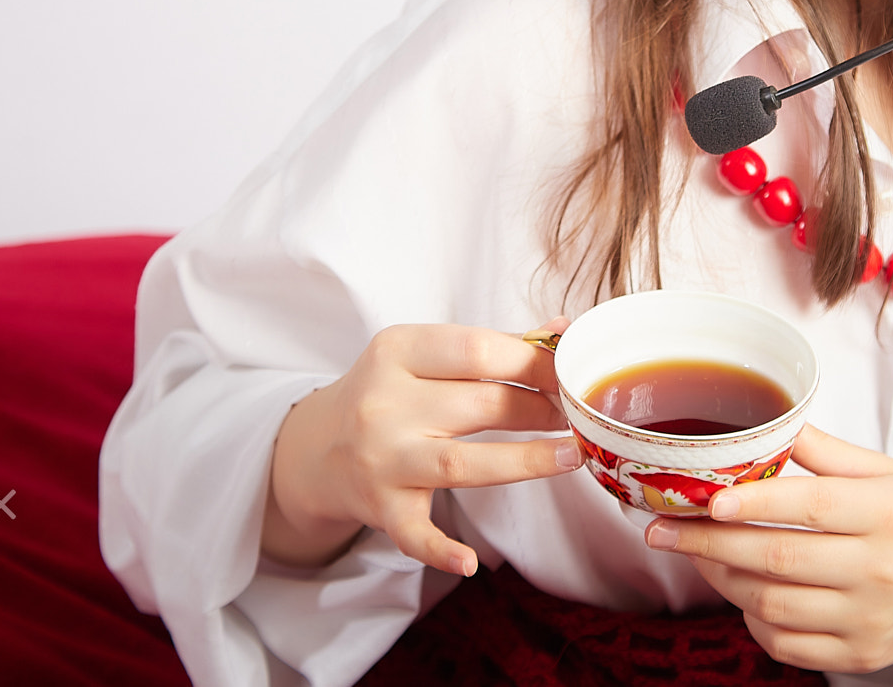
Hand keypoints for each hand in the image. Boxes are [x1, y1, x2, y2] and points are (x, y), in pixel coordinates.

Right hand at [262, 319, 578, 572]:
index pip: (477, 349)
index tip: (570, 372)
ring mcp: (382, 459)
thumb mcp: (424, 355)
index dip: (534, 361)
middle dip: (539, 408)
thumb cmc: (388, 392)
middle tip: (575, 415)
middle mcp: (383, 404)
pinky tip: (469, 563)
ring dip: (524, 460)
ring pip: (462, 463)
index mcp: (396, 351)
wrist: (317, 449)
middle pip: (480, 404)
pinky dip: (440, 550)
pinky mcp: (380, 507)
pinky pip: (413, 533)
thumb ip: (492, 345)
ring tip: (571, 456)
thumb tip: (563, 330)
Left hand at [643, 424, 892, 673]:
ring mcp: (869, 620)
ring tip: (696, 553)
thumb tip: (773, 424)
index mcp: (889, 513)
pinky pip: (786, 643)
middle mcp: (881, 570)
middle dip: (709, 543)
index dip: (753, 503)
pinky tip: (740, 591)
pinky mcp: (859, 656)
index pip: (811, 506)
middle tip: (662, 529)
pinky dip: (752, 618)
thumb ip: (829, 453)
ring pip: (772, 603)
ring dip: (722, 578)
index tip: (706, 498)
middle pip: (778, 558)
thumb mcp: (889, 473)